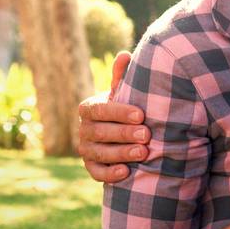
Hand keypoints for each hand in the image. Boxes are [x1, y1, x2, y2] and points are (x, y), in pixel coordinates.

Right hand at [76, 51, 148, 182]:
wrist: (122, 133)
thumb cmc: (126, 108)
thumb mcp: (123, 93)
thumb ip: (122, 77)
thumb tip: (125, 54)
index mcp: (89, 108)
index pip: (99, 110)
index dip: (119, 112)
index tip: (141, 115)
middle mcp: (83, 129)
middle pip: (100, 132)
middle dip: (124, 134)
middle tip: (147, 135)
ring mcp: (85, 149)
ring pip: (99, 153)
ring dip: (121, 153)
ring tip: (143, 153)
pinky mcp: (91, 167)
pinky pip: (96, 172)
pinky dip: (109, 174)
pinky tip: (126, 172)